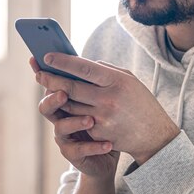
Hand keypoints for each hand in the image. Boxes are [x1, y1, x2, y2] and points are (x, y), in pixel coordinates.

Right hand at [31, 58, 119, 178]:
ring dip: (75, 123)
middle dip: (54, 99)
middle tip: (63, 93)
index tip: (44, 64)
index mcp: (63, 101)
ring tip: (90, 120)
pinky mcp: (74, 154)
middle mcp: (59, 118)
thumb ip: (90, 82)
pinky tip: (108, 144)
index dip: (45, 76)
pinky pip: (79, 151)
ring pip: (61, 128)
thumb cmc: (107, 118)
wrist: (117, 146)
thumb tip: (86, 59)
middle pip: (47, 106)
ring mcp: (65, 136)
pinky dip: (94, 147)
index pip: (49, 86)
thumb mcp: (100, 96)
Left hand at [36, 53, 179, 164]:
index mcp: (116, 81)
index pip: (83, 68)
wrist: (155, 136)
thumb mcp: (129, 80)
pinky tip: (69, 108)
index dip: (63, 62)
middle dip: (51, 80)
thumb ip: (106, 70)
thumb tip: (80, 64)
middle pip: (70, 88)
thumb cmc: (140, 102)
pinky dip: (74, 114)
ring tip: (49, 88)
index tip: (47, 56)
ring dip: (58, 98)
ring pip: (70, 106)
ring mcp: (102, 119)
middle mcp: (108, 99)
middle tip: (38, 73)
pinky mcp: (99, 135)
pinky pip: (79, 121)